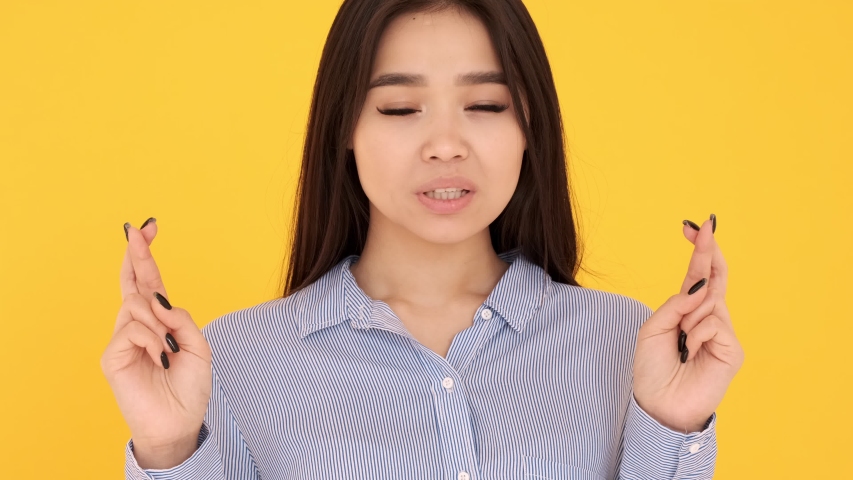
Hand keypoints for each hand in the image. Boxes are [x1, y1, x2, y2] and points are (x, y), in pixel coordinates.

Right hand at [100, 219, 212, 467]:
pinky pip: (132, 329)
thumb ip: (180, 319)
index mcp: (160, 321)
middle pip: (133, 282)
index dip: (146, 255)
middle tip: (137, 229)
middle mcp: (138, 325)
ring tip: (168, 347)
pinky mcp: (112, 356)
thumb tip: (157, 299)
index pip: (150, 282)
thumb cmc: (189, 388)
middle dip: (137, 253)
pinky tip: (160, 356)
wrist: (180, 422)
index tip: (148, 227)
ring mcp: (123, 339)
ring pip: (136, 304)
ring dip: (158, 321)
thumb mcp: (198, 347)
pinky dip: (152, 339)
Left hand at [632, 214, 744, 432]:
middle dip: (709, 251)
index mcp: (687, 311)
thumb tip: (700, 287)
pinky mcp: (733, 349)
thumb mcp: (653, 328)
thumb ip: (675, 305)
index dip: (699, 251)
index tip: (694, 226)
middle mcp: (708, 317)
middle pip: (715, 277)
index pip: (698, 276)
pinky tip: (691, 350)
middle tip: (706, 225)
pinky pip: (713, 322)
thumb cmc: (653, 369)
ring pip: (708, 302)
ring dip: (688, 317)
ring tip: (681, 343)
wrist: (658, 404)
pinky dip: (696, 333)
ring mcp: (723, 333)